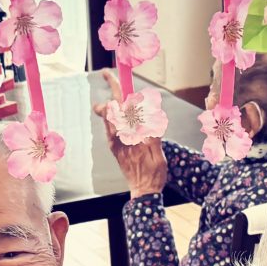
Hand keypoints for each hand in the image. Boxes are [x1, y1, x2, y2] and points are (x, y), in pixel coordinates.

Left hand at [93, 71, 166, 195]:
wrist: (143, 190)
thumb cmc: (153, 172)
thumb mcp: (157, 151)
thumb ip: (152, 133)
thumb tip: (148, 114)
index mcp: (128, 135)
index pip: (119, 107)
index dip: (115, 89)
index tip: (110, 75)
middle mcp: (118, 136)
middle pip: (110, 108)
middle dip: (110, 91)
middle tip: (108, 75)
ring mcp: (115, 141)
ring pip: (109, 117)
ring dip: (113, 105)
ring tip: (121, 98)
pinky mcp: (115, 147)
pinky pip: (112, 127)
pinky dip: (116, 117)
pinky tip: (125, 117)